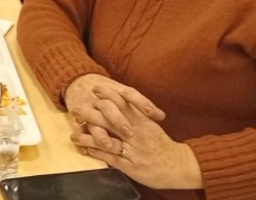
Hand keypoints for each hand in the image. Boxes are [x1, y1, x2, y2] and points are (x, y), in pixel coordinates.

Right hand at [65, 73, 164, 138]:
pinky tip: (87, 151)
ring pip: (91, 119)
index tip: (153, 115)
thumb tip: (161, 116)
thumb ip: (141, 104)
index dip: (141, 103)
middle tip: (129, 133)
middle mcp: (99, 98)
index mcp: (114, 90)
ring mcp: (86, 107)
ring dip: (100, 134)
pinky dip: (82, 139)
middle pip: (108, 106)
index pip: (129, 94)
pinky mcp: (76, 117)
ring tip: (109, 146)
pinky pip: (77, 128)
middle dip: (118, 120)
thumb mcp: (123, 92)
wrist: (77, 81)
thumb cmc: (107, 92)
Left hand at [72, 98, 202, 189]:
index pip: (125, 104)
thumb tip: (121, 102)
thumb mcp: (152, 126)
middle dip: (92, 114)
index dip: (109, 95)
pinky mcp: (131, 166)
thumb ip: (138, 115)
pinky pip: (111, 158)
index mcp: (143, 122)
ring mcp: (133, 150)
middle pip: (111, 119)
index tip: (95, 89)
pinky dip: (97, 154)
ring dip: (89, 136)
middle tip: (76, 109)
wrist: (181, 166)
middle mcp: (137, 134)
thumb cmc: (164, 145)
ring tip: (74, 134)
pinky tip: (85, 150)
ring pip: (107, 140)